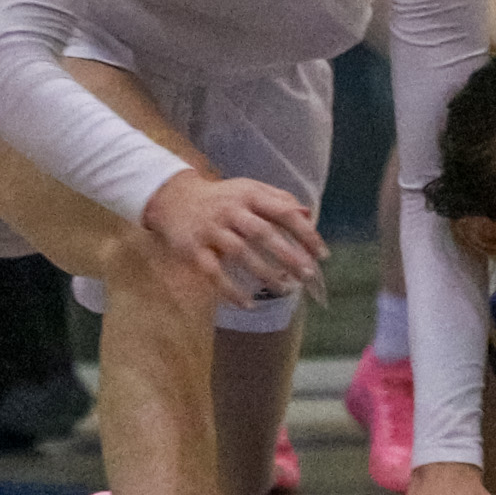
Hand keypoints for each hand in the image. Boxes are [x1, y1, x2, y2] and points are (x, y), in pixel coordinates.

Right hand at [140, 168, 327, 307]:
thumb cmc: (222, 198)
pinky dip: (231, 290)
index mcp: (250, 195)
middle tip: (308, 275)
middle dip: (288, 256)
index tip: (322, 254)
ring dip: (265, 273)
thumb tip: (308, 215)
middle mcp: (231, 210)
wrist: (172, 199)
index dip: (305, 233)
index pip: (283, 212)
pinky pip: (213, 272)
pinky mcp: (193, 249)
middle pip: (263, 233)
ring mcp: (211, 229)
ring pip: (240, 253)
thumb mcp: (250, 190)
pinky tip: (248, 304)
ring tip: (285, 289)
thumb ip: (279, 200)